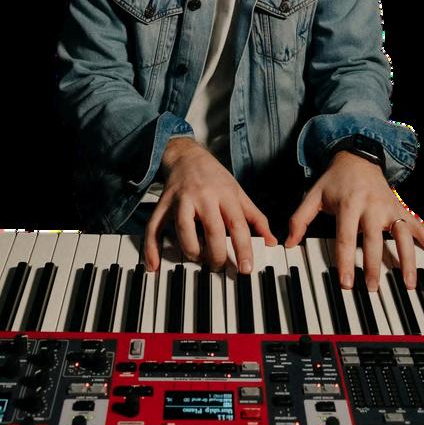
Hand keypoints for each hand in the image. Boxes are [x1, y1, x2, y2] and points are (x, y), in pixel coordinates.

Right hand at [143, 137, 276, 274]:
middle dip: (217, 254)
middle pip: (212, 229)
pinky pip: (155, 226)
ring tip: (198, 258)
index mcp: (225, 194)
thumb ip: (255, 218)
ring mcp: (182, 199)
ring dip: (191, 250)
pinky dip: (151, 247)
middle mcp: (204, 196)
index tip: (246, 269)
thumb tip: (272, 241)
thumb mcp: (239, 193)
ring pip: (184, 228)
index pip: (237, 224)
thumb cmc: (216, 178)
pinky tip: (154, 264)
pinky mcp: (164, 203)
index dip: (243, 248)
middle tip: (219, 266)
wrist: (187, 155)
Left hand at [284, 150, 423, 290]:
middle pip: (374, 240)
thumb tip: (288, 244)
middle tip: (374, 289)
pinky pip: (419, 227)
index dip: (346, 260)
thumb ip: (300, 219)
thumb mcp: (314, 195)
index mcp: (349, 204)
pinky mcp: (401, 209)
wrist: (358, 156)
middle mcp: (372, 206)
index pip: (346, 237)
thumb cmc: (335, 180)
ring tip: (409, 284)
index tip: (347, 283)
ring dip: (407, 259)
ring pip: (402, 235)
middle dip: (375, 266)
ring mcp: (389, 208)